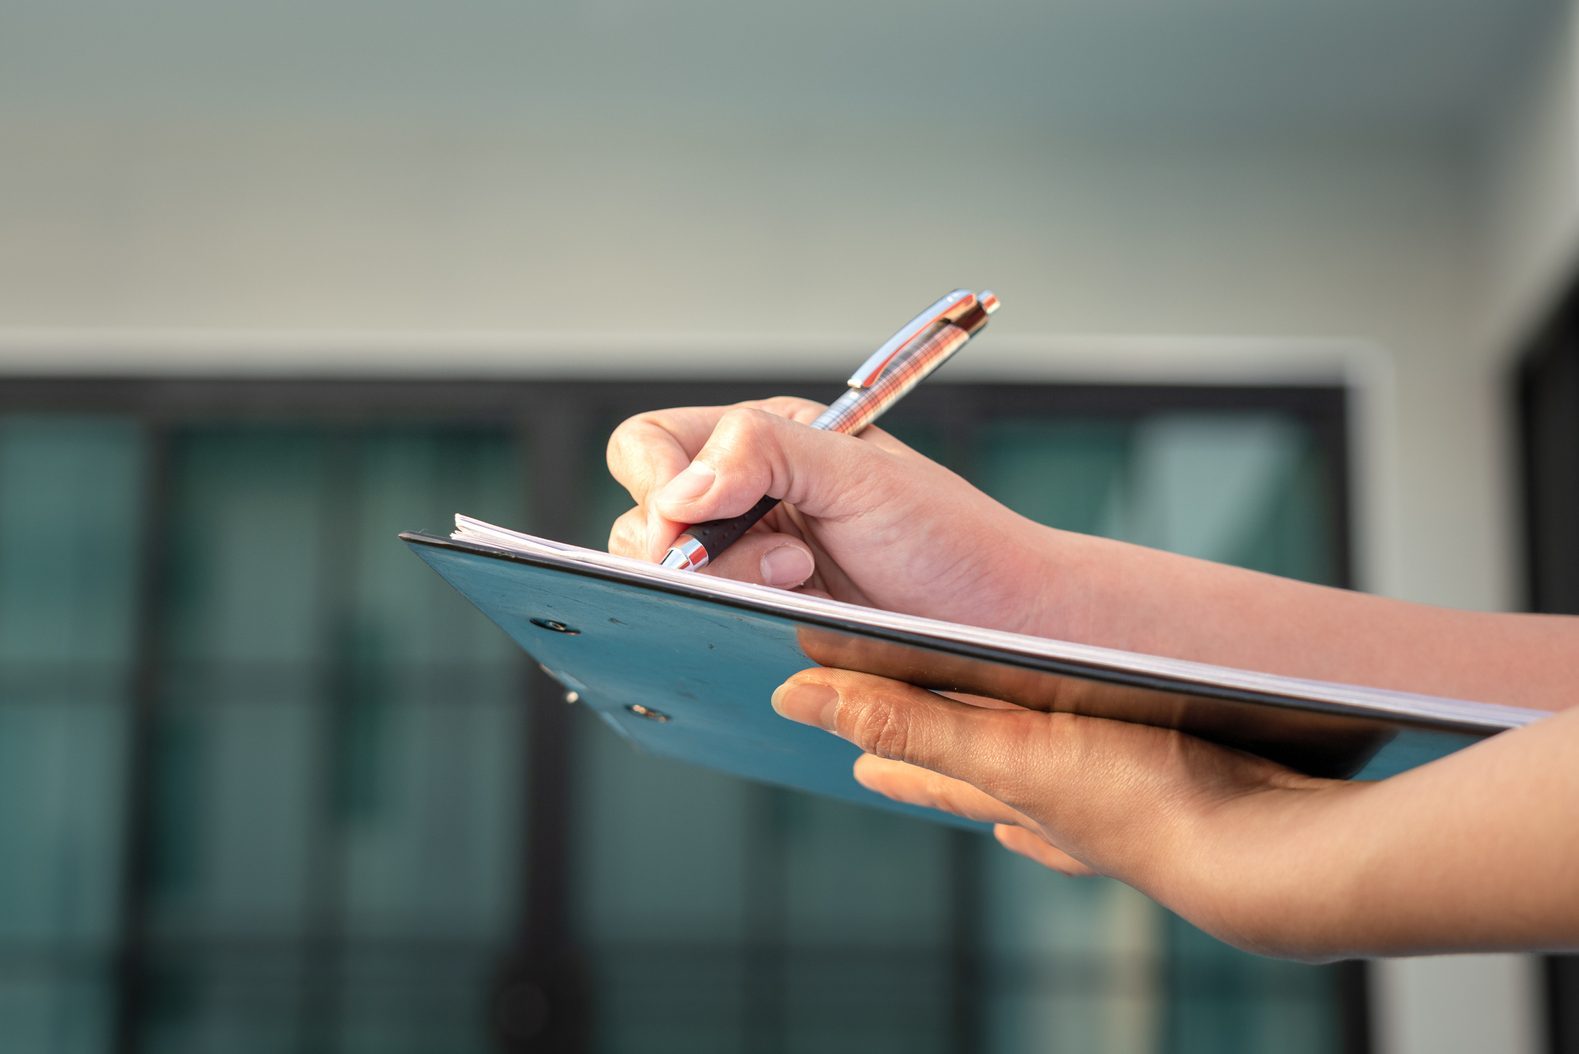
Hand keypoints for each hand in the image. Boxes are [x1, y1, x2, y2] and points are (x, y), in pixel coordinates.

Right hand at [605, 398, 1072, 634]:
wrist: (1004, 623)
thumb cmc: (951, 538)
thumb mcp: (862, 473)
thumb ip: (765, 453)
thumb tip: (678, 489)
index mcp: (763, 441)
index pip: (651, 442)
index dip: (654, 478)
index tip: (691, 517)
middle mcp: (745, 496)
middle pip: (644, 516)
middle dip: (697, 545)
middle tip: (785, 560)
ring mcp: (748, 563)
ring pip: (666, 577)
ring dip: (723, 584)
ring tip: (801, 585)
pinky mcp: (759, 620)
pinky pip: (699, 622)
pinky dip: (724, 622)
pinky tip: (782, 621)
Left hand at [770, 665, 1368, 960]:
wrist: (1263, 854)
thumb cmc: (1139, 798)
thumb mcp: (1007, 749)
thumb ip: (908, 719)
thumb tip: (799, 700)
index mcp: (1007, 787)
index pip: (923, 764)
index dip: (879, 746)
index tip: (843, 749)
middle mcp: (1048, 807)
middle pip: (968, 779)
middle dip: (925, 764)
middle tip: (880, 761)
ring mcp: (1108, 812)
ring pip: (1034, 789)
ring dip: (999, 781)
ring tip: (980, 784)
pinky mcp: (1169, 803)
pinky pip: (1107, 799)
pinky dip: (1075, 808)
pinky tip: (1072, 820)